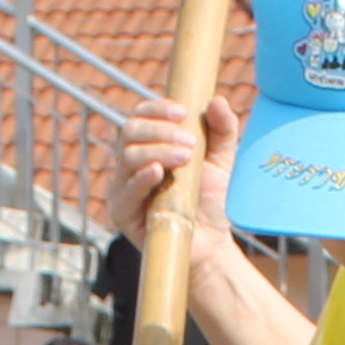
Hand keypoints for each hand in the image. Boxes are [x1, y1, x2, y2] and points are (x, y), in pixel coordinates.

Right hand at [116, 89, 242, 258]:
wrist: (212, 243)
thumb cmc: (212, 201)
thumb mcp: (223, 160)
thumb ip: (222, 130)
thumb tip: (216, 100)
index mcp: (149, 146)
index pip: (141, 116)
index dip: (157, 109)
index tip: (183, 112)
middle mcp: (131, 164)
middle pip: (130, 131)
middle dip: (160, 130)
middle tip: (190, 143)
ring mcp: (124, 189)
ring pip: (128, 157)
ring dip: (158, 151)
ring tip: (187, 159)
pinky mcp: (122, 214)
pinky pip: (124, 192)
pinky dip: (141, 179)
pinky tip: (157, 172)